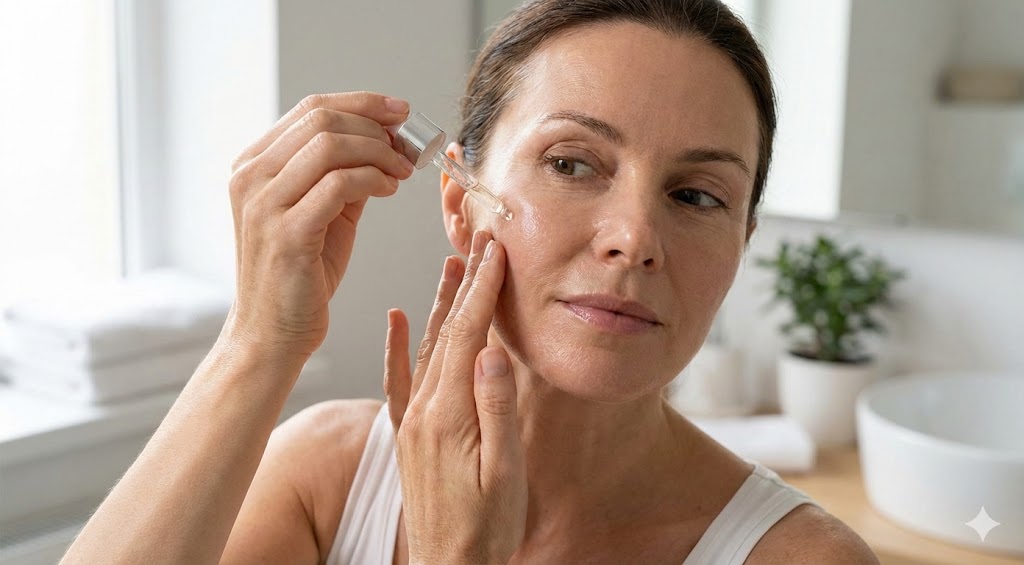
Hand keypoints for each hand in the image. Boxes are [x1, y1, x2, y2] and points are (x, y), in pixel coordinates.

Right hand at [225, 92, 414, 360]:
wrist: (272, 335)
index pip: (310, 109)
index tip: (400, 111)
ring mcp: (263, 204)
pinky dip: (374, 178)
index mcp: (253, 166)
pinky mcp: (287, 232)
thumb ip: (343, 176)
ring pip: (331, 145)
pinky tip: (390, 189)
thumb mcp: (322, 214)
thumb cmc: (299, 277)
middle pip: (321, 119)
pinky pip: (340, 184)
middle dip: (375, 125)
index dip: (362, 104)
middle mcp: (250, 177)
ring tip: (403, 171)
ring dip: (379, 152)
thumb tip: (384, 142)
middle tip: (407, 145)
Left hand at [384, 231, 527, 564]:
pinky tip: (398, 318)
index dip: (482, 289)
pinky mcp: (409, 434)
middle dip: (465, 283)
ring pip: (426, 348)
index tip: (494, 250)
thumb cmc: (485, 530)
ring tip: (453, 264)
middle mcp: (424, 411)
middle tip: (478, 241)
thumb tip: (491, 352)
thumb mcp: (504, 474)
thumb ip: (496, 411)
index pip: (467, 336)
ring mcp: (413, 421)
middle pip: (445, 332)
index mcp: (449, 415)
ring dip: (440, 304)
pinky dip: (398, 346)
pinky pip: (399, 380)